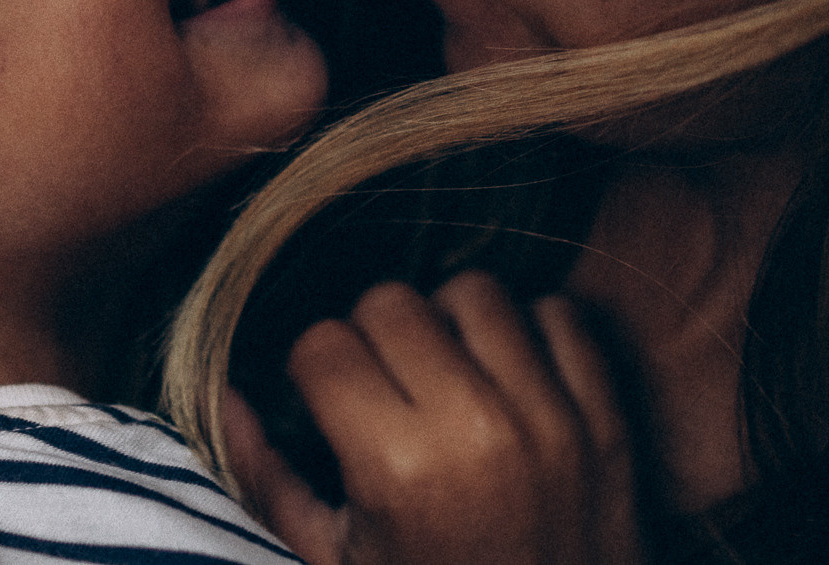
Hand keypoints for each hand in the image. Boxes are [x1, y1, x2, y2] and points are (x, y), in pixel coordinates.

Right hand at [224, 272, 641, 564]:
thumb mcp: (330, 559)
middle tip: (381, 387)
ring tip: (444, 374)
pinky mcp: (607, 418)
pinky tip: (507, 379)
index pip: (321, 343)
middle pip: (390, 300)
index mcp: (397, 467)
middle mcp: (476, 428)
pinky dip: (529, 334)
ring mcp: (552, 417)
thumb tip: (222, 391)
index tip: (325, 401)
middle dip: (371, 336)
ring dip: (447, 322)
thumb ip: (263, 478)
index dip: (311, 369)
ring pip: (473, 290)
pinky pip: (558, 315)